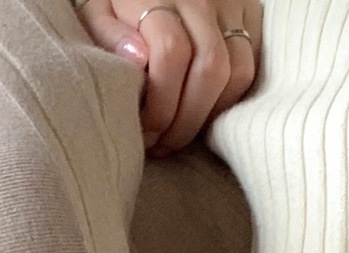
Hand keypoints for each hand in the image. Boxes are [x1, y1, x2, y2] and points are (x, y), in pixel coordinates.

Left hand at [73, 0, 260, 154]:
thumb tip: (137, 60)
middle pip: (209, 69)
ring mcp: (232, 4)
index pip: (171, 55)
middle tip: (164, 143)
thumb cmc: (120, 1)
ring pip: (237, 71)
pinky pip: (251, 65)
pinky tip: (203, 110)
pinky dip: (230, 98)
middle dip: (186, 120)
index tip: (146, 132)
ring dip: (211, 114)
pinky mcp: (251, 13)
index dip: (160, 105)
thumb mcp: (97, 10)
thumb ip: (108, 33)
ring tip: (183, 130)